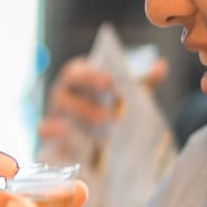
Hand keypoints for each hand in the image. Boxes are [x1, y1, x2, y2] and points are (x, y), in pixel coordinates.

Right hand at [37, 55, 168, 148]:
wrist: (91, 140)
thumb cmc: (107, 107)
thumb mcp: (126, 95)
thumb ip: (143, 82)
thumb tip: (162, 66)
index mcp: (78, 76)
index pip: (79, 69)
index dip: (93, 74)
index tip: (111, 82)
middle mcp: (63, 91)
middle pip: (66, 87)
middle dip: (88, 98)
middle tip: (113, 111)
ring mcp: (53, 112)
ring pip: (58, 110)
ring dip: (80, 116)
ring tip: (104, 129)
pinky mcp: (48, 134)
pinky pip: (44, 129)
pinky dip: (52, 131)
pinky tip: (68, 135)